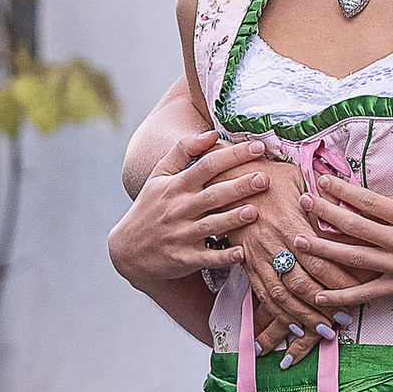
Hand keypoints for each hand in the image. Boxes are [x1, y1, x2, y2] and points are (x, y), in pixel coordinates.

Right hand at [109, 133, 269, 293]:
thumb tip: (211, 133)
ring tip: (255, 212)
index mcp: (176, 186)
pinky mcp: (184, 258)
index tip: (257, 147)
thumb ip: (183, 151)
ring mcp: (181, 235)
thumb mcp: (159, 176)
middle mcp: (179, 209)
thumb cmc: (150, 207)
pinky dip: (224, 257)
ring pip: (211, 226)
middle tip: (264, 178)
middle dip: (239, 186)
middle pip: (213, 195)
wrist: (128, 249)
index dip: (232, 155)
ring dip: (233, 219)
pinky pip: (207, 258)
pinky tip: (242, 253)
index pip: (207, 165)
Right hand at [235, 163, 356, 353]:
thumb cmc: (267, 175)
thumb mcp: (298, 177)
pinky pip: (262, 294)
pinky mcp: (247, 264)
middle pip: (301, 283)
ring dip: (303, 316)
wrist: (226, 178)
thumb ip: (322, 197)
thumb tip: (351, 207)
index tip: (360, 294)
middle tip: (345, 320)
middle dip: (324, 306)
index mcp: (289, 223)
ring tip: (324, 330)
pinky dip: (278, 314)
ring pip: (281, 295)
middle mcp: (272, 245)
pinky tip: (293, 326)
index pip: (319, 260)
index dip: (339, 280)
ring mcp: (257, 257)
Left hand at [306, 174, 392, 321]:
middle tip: (301, 202)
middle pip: (354, 224)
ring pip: (352, 257)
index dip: (343, 189)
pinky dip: (342, 298)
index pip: (370, 200)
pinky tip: (321, 297)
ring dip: (323, 249)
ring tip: (297, 242)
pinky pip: (366, 294)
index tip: (323, 180)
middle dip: (324, 212)